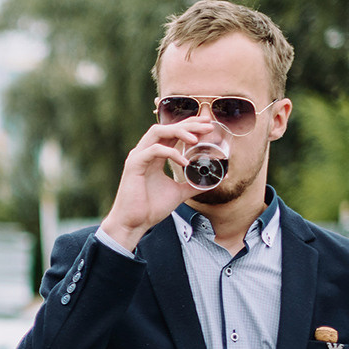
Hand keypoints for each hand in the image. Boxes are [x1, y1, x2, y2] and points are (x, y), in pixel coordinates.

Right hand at [99, 122, 202, 249]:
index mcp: (154, 156)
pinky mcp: (134, 165)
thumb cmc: (151, 208)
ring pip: (157, 132)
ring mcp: (138, 157)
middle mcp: (145, 152)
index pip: (171, 133)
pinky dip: (170, 153)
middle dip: (188, 124)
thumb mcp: (179, 193)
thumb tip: (215, 180)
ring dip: (178, 131)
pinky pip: (153, 151)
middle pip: (166, 127)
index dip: (189, 125)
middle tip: (207, 125)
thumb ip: (194, 184)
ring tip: (195, 138)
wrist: (133, 224)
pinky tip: (184, 162)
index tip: (207, 124)